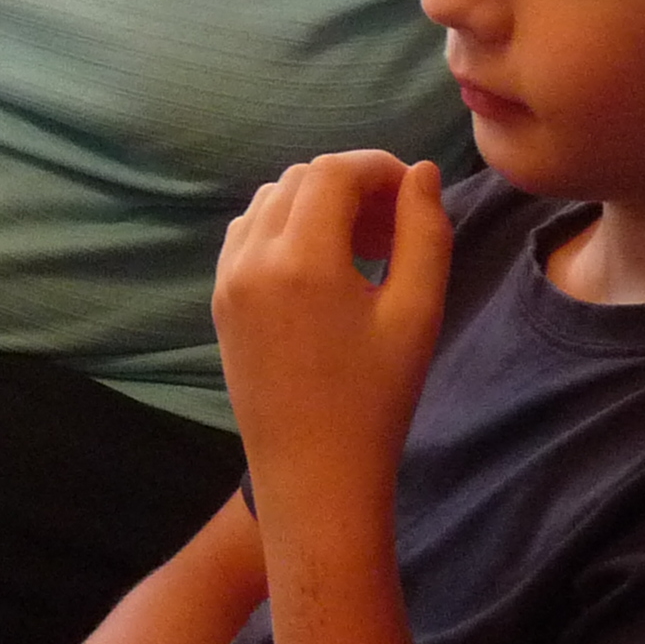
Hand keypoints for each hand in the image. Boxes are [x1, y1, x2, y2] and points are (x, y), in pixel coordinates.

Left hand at [213, 152, 452, 516]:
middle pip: (300, 180)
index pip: (334, 172)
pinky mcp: (220, 302)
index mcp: (300, 259)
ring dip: (316, 204)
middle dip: (351, 186)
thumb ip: (424, 232)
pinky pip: (247, 235)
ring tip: (364, 247)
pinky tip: (324, 266)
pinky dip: (285, 228)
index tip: (414, 195)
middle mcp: (251, 259)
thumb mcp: (417, 312)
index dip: (380, 168)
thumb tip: (421, 174)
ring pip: (270, 202)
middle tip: (395, 226)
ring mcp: (227, 280)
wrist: (314, 475)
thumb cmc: (376, 400)